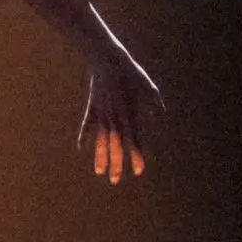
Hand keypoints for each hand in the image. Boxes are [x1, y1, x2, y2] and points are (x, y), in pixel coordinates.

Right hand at [78, 37, 160, 183]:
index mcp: (130, 115)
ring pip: (101, 140)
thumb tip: (160, 117)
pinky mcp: (93, 108)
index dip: (136, 156)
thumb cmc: (131, 74)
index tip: (138, 171)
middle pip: (116, 146)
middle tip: (115, 180)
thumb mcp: (148, 87)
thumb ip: (154, 104)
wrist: (108, 60)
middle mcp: (115, 118)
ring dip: (100, 156)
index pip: (135, 141)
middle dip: (116, 164)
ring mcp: (102, 114)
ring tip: (99, 172)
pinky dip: (84, 136)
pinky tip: (81, 148)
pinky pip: (87, 125)